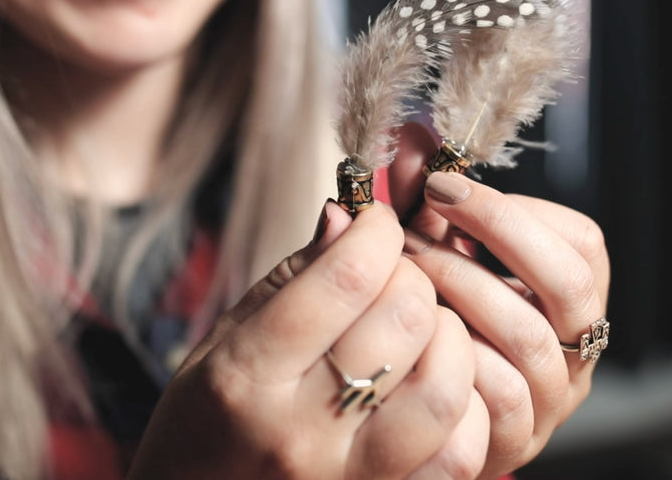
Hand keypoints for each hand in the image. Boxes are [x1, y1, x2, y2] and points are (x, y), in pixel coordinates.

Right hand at [127, 201, 488, 479]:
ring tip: (421, 331)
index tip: (377, 226)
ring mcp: (351, 476)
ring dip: (448, 338)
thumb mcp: (224, 341)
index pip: (348, 278)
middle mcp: (302, 431)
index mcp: (249, 376)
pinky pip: (461, 452)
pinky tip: (435, 385)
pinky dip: (465, 407)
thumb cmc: (206, 423)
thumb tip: (349, 217)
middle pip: (405, 320)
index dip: (379, 233)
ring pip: (445, 386)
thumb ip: (292, 279)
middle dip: (413, 277)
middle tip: (394, 278)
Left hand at [388, 123, 610, 478]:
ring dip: (461, 290)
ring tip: (404, 267)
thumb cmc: (428, 316)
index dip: (513, 211)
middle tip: (427, 210)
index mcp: (572, 297)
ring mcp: (549, 401)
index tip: (444, 188)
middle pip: (569, 285)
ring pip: (530, 339)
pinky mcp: (514, 443)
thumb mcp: (431, 248)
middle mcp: (575, 349)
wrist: (407, 414)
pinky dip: (454, 357)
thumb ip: (426, 195)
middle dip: (497, 235)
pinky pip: (499, 398)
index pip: (581, 243)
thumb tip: (412, 129)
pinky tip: (412, 332)